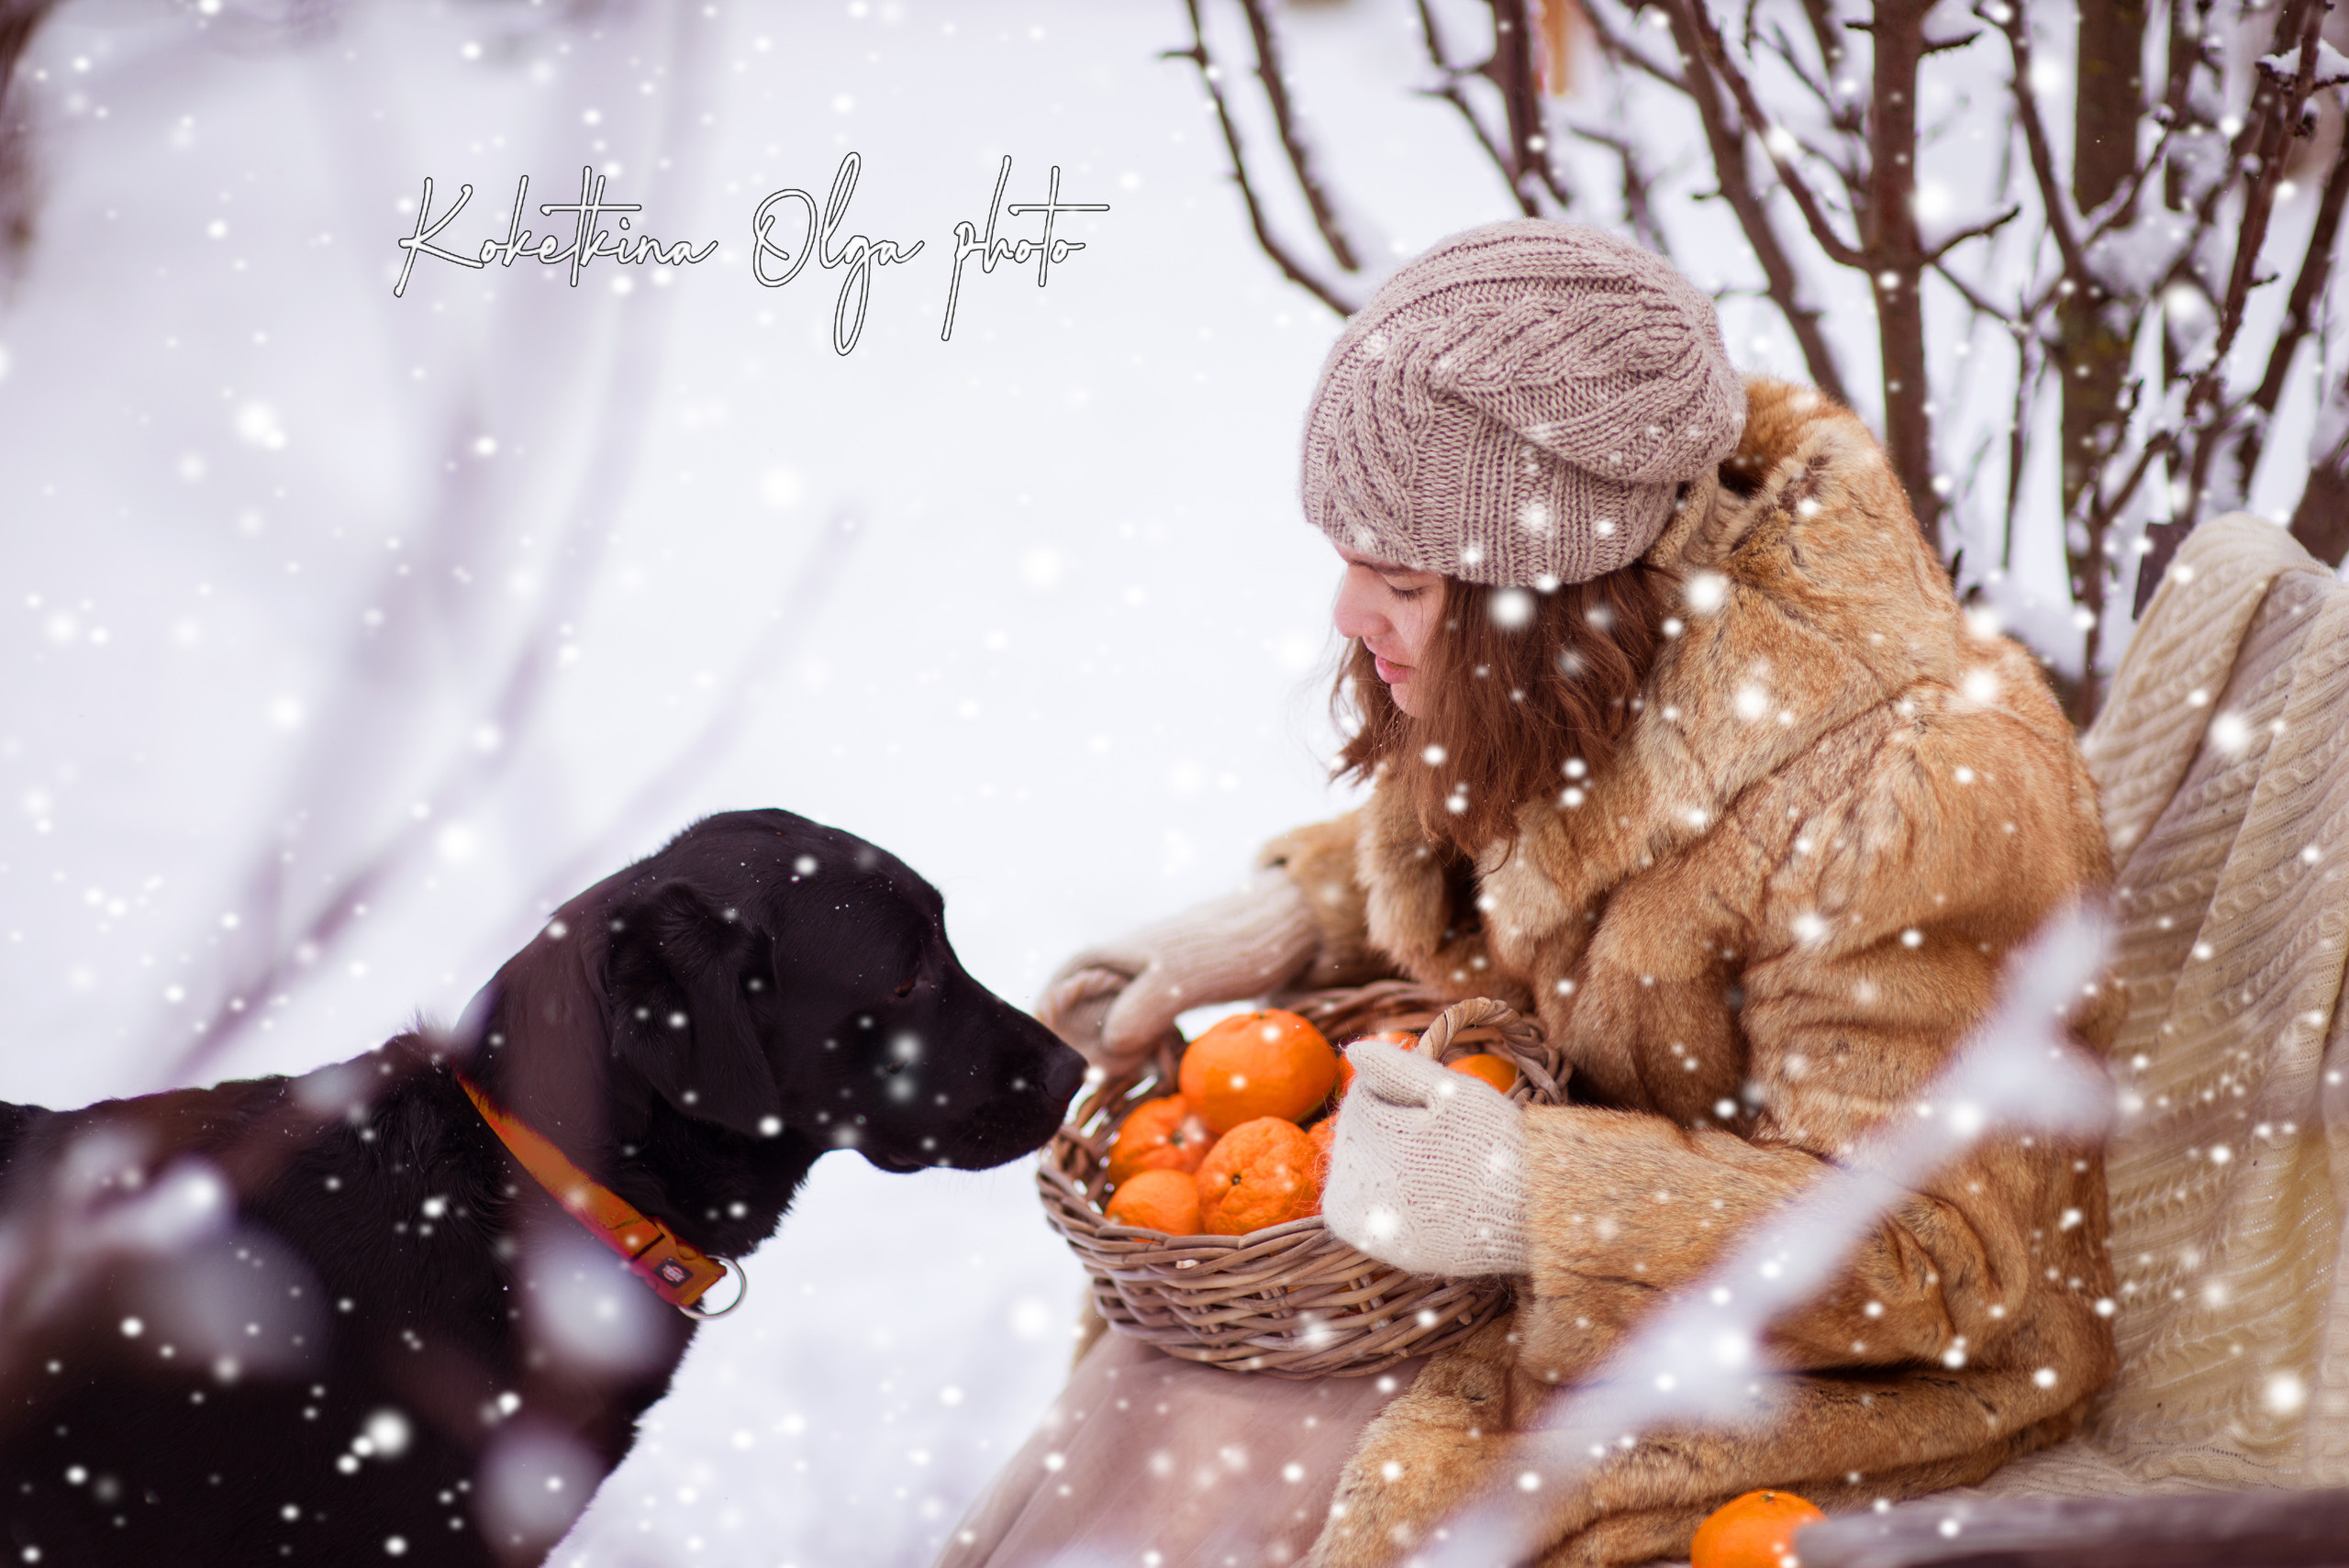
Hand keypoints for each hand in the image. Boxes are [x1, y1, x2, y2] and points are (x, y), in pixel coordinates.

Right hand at [1035, 872, 1318, 1076]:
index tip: (1050, 1063)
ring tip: (1125, 1082)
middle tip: (1093, 1084)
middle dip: (1084, 1048)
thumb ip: (1142, 1008)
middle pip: (1084, 1012)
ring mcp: (1149, 983)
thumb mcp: (1183, 978)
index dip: (1048, 1024)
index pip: (1060, 987)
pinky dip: (1150, 1051)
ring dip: (1118, 1056)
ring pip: (1116, 1025)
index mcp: (1112, 955)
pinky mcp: (1174, 997)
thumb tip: (1105, 1049)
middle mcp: (1123, 968)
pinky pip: (1148, 1029)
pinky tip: (1163, 1071)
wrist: (1289, 929)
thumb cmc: (1232, 946)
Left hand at [1321, 1040, 1528, 1276]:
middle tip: (1438, 1143)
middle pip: (1357, 1135)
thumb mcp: (1449, 1092)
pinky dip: (1386, 1197)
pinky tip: (1422, 1196)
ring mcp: (1364, 1221)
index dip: (1400, 1094)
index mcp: (1368, 1138)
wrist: (1527, 1212)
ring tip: (1432, 1170)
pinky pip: (1367, 1209)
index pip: (1362, 1096)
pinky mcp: (1378, 1247)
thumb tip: (1351, 1050)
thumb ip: (1398, 1068)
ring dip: (1385, 1162)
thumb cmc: (1491, 1142)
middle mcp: (1353, 1185)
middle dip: (1389, 1128)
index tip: (1435, 1110)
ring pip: (1358, 1171)